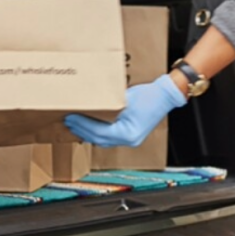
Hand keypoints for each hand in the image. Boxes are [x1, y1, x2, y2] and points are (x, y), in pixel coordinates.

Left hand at [64, 74, 186, 146]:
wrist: (166, 95)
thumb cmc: (149, 95)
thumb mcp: (124, 99)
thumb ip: (106, 107)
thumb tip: (86, 107)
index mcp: (128, 134)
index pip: (98, 132)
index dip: (82, 124)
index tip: (70, 116)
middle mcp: (129, 140)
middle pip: (98, 139)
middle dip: (81, 129)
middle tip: (67, 120)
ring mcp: (130, 140)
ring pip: (102, 140)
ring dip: (88, 132)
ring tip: (74, 124)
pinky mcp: (130, 135)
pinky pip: (109, 137)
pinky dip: (97, 132)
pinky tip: (89, 125)